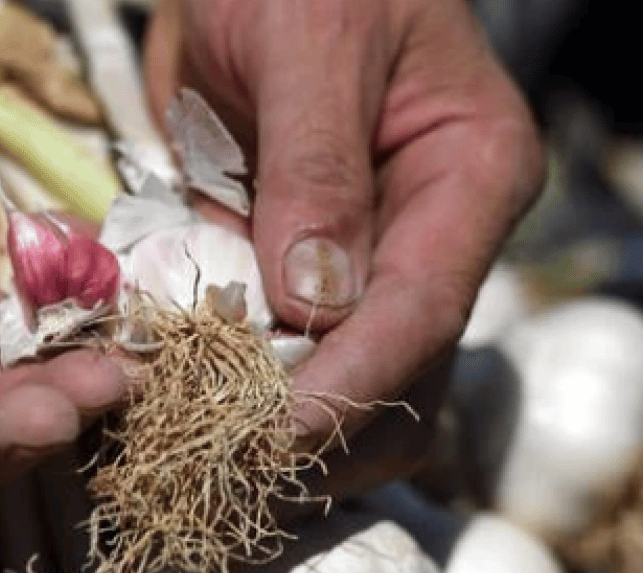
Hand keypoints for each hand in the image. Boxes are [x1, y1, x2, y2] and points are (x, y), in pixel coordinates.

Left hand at [144, 0, 543, 493]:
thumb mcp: (315, 41)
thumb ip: (317, 168)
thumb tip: (313, 305)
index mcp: (469, 177)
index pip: (422, 310)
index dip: (352, 385)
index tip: (277, 437)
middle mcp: (429, 236)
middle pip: (396, 376)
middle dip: (317, 431)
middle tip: (220, 460)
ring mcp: (363, 263)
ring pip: (341, 386)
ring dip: (273, 430)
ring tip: (192, 450)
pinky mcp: (294, 271)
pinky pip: (271, 352)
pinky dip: (226, 387)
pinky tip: (174, 405)